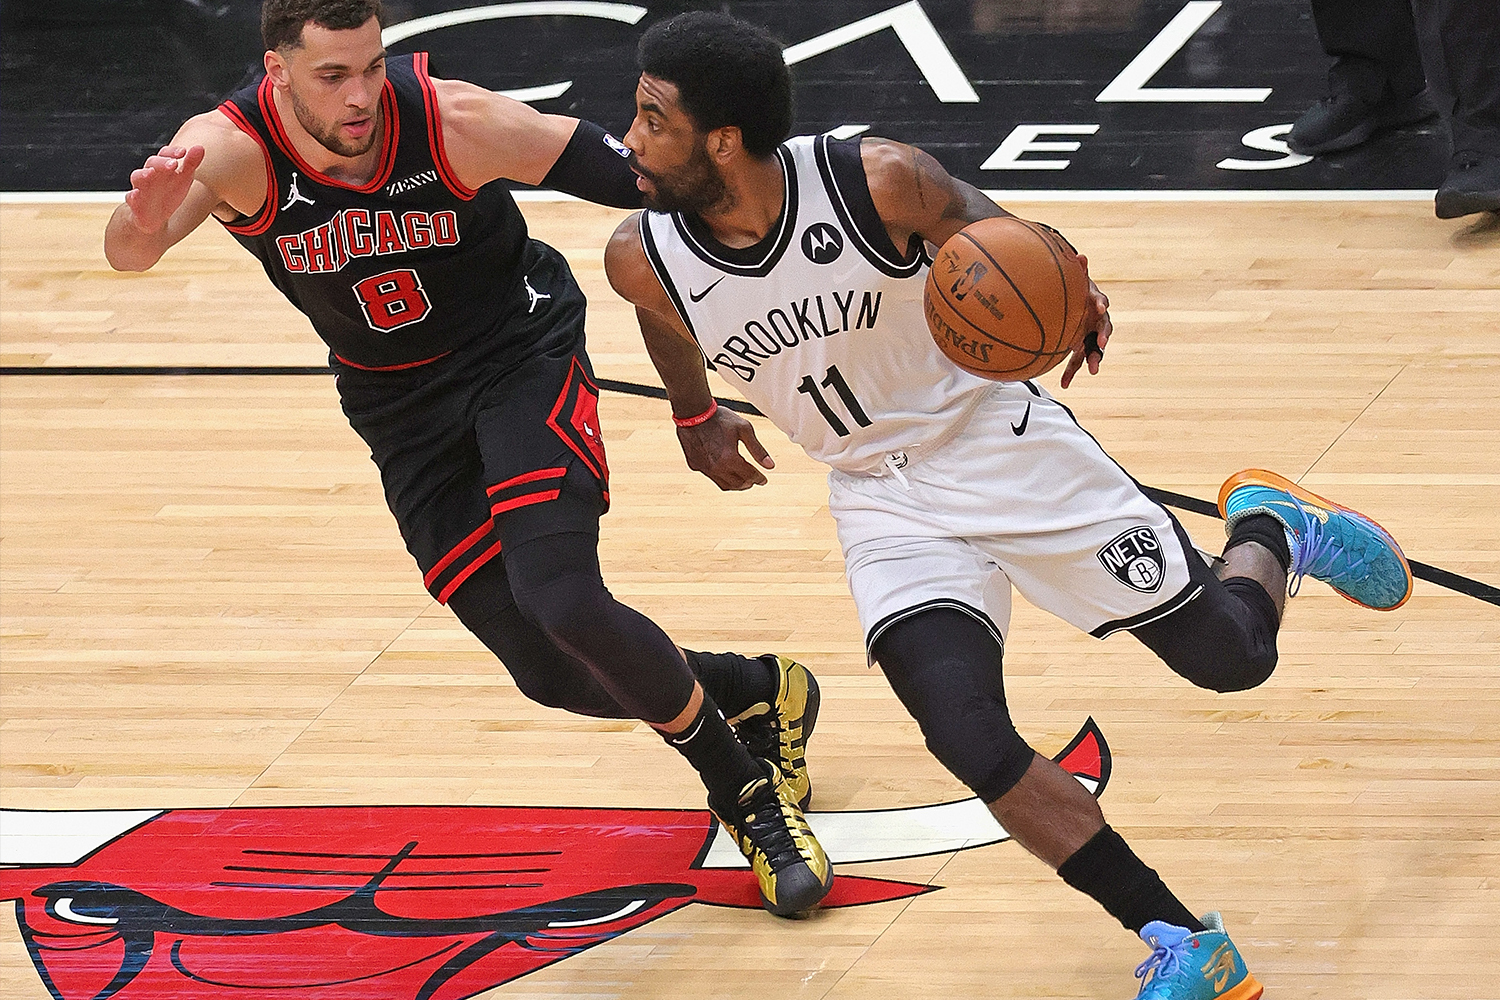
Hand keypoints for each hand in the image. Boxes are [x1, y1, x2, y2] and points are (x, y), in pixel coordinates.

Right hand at [124, 145, 205, 233]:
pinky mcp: (135, 203)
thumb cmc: (169, 192)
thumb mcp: (183, 179)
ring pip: (137, 177)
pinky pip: (131, 198)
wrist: (153, 215)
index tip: (183, 152)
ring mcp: (140, 187)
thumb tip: (200, 147)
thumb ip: (190, 164)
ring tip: (150, 173)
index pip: (165, 154)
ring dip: (143, 174)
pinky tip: (136, 195)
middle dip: (161, 162)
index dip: (172, 152)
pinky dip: (133, 196)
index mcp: (161, 166)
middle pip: (152, 163)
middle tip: (173, 163)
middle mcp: (149, 174)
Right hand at [676, 407, 774, 489]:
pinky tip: (724, 471)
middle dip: (748, 483)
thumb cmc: (720, 418)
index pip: (750, 476)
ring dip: (735, 484)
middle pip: (738, 484)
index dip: (759, 479)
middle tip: (753, 480)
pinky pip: (711, 476)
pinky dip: (721, 477)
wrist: (693, 413)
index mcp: (730, 459)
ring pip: (724, 484)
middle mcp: (717, 468)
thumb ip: (758, 449)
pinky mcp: (695, 465)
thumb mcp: (744, 429)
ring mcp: (704, 468)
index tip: (763, 480)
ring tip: (741, 480)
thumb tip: (770, 466)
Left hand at [1060, 255, 1110, 388]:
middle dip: (1102, 338)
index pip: (1101, 303)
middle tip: (1101, 344)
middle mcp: (1096, 323)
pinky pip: (1077, 361)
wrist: (1070, 307)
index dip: (1102, 304)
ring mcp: (1089, 338)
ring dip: (1094, 359)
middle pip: (1103, 331)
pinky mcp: (1080, 349)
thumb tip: (1080, 255)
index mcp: (1094, 305)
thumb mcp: (1075, 281)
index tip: (1101, 307)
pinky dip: (1071, 373)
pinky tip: (1064, 385)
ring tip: (1092, 370)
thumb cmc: (1073, 293)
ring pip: (1094, 350)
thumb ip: (1078, 270)